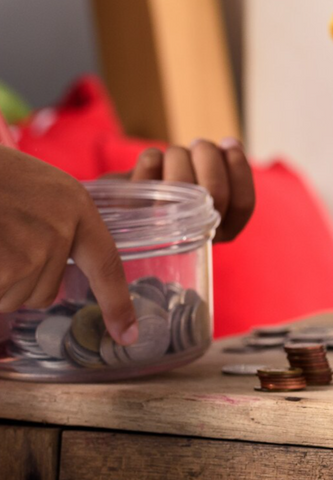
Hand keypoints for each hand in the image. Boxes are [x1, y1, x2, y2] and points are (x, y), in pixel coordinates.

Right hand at [0, 147, 137, 344]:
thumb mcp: (39, 188)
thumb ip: (58, 226)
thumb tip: (52, 282)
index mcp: (76, 208)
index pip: (107, 264)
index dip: (118, 303)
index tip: (128, 335)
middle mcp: (61, 231)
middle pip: (46, 292)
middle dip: (19, 283)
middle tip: (1, 243)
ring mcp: (32, 250)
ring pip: (15, 298)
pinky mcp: (6, 266)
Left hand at [128, 138, 254, 241]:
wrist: (122, 211)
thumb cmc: (170, 192)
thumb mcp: (202, 184)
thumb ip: (218, 170)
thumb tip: (230, 144)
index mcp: (221, 230)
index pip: (244, 204)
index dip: (241, 170)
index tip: (230, 144)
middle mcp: (196, 235)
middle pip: (216, 192)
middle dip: (209, 157)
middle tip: (200, 144)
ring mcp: (161, 228)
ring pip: (181, 182)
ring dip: (179, 155)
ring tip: (174, 155)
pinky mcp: (128, 212)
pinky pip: (149, 170)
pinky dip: (151, 157)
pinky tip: (152, 161)